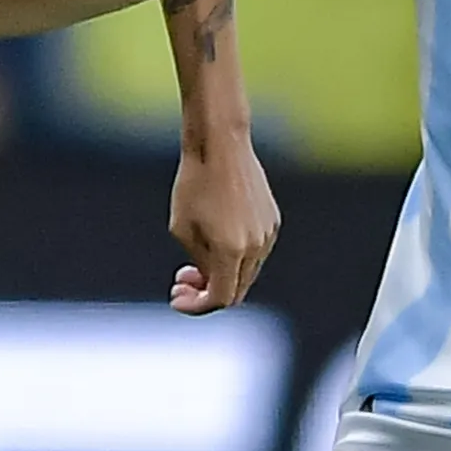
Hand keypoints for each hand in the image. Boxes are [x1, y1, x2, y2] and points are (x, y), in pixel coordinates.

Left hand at [169, 138, 279, 314]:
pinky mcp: (273, 221)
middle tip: (182, 281)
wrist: (220, 144)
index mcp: (230, 250)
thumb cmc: (194, 183)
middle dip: (207, 292)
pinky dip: (235, 257)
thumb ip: (198, 262)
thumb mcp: (182, 228)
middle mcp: (256, 246)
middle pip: (236, 290)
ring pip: (246, 273)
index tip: (177, 298)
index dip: (196, 306)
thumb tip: (210, 279)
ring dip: (222, 274)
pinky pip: (255, 252)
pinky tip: (216, 241)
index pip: (220, 298)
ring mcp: (268, 234)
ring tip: (193, 262)